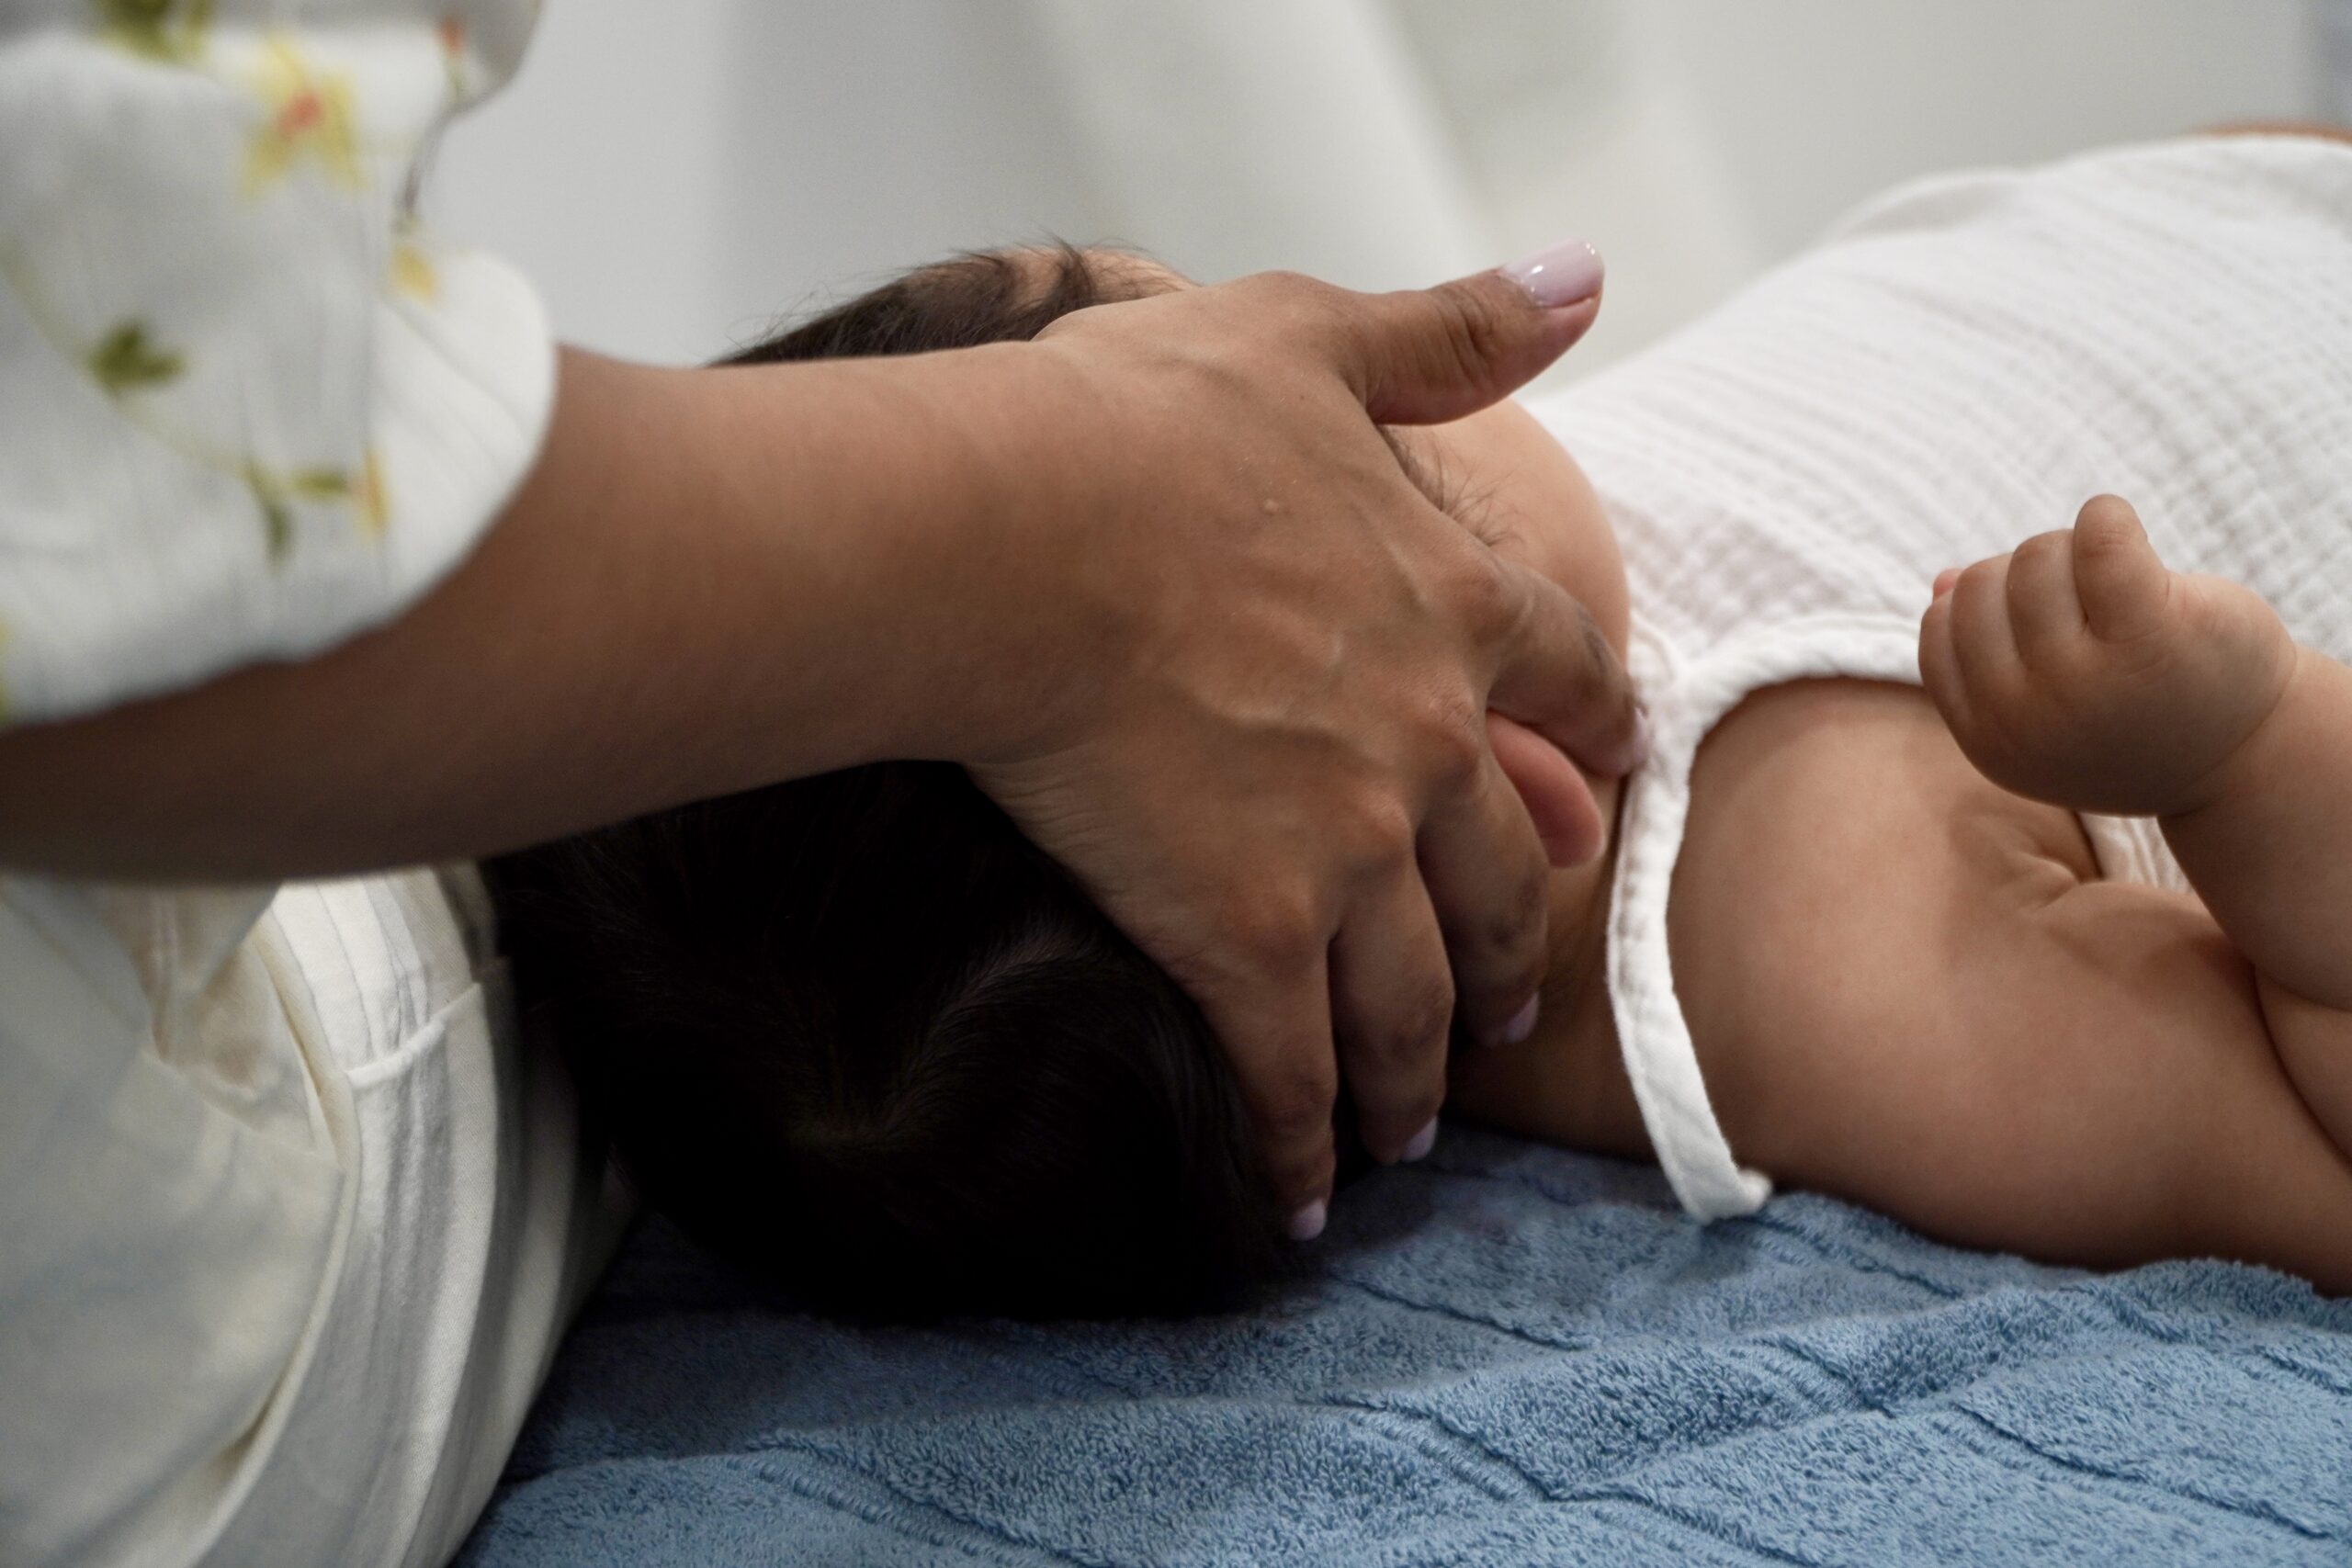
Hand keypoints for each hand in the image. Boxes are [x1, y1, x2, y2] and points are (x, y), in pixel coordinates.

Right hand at [958, 248, 1638, 1233]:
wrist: (1013, 537)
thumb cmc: (1137, 424)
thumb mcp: (1308, 335)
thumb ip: (1448, 326)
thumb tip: (1582, 276)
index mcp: (1453, 606)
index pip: (1571, 684)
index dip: (1596, 739)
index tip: (1601, 790)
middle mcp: (1427, 748)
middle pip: (1509, 882)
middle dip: (1515, 956)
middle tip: (1512, 1011)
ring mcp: (1346, 855)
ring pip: (1418, 998)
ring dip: (1422, 1069)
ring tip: (1412, 1125)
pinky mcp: (1246, 938)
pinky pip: (1293, 1071)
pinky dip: (1302, 1145)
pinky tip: (1301, 1202)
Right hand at [1918, 495, 2294, 817]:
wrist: (2250, 756)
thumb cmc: (2137, 718)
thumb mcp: (2046, 708)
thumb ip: (1988, 659)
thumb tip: (1944, 581)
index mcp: (1990, 742)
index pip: (1939, 630)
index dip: (1984, 608)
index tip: (2040, 624)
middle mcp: (2026, 720)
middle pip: (1980, 586)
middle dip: (2026, 577)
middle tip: (2085, 605)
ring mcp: (2085, 682)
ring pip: (2034, 558)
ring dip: (2073, 551)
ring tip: (2115, 585)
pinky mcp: (2151, 635)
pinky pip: (2100, 537)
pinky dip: (2108, 517)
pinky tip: (2124, 531)